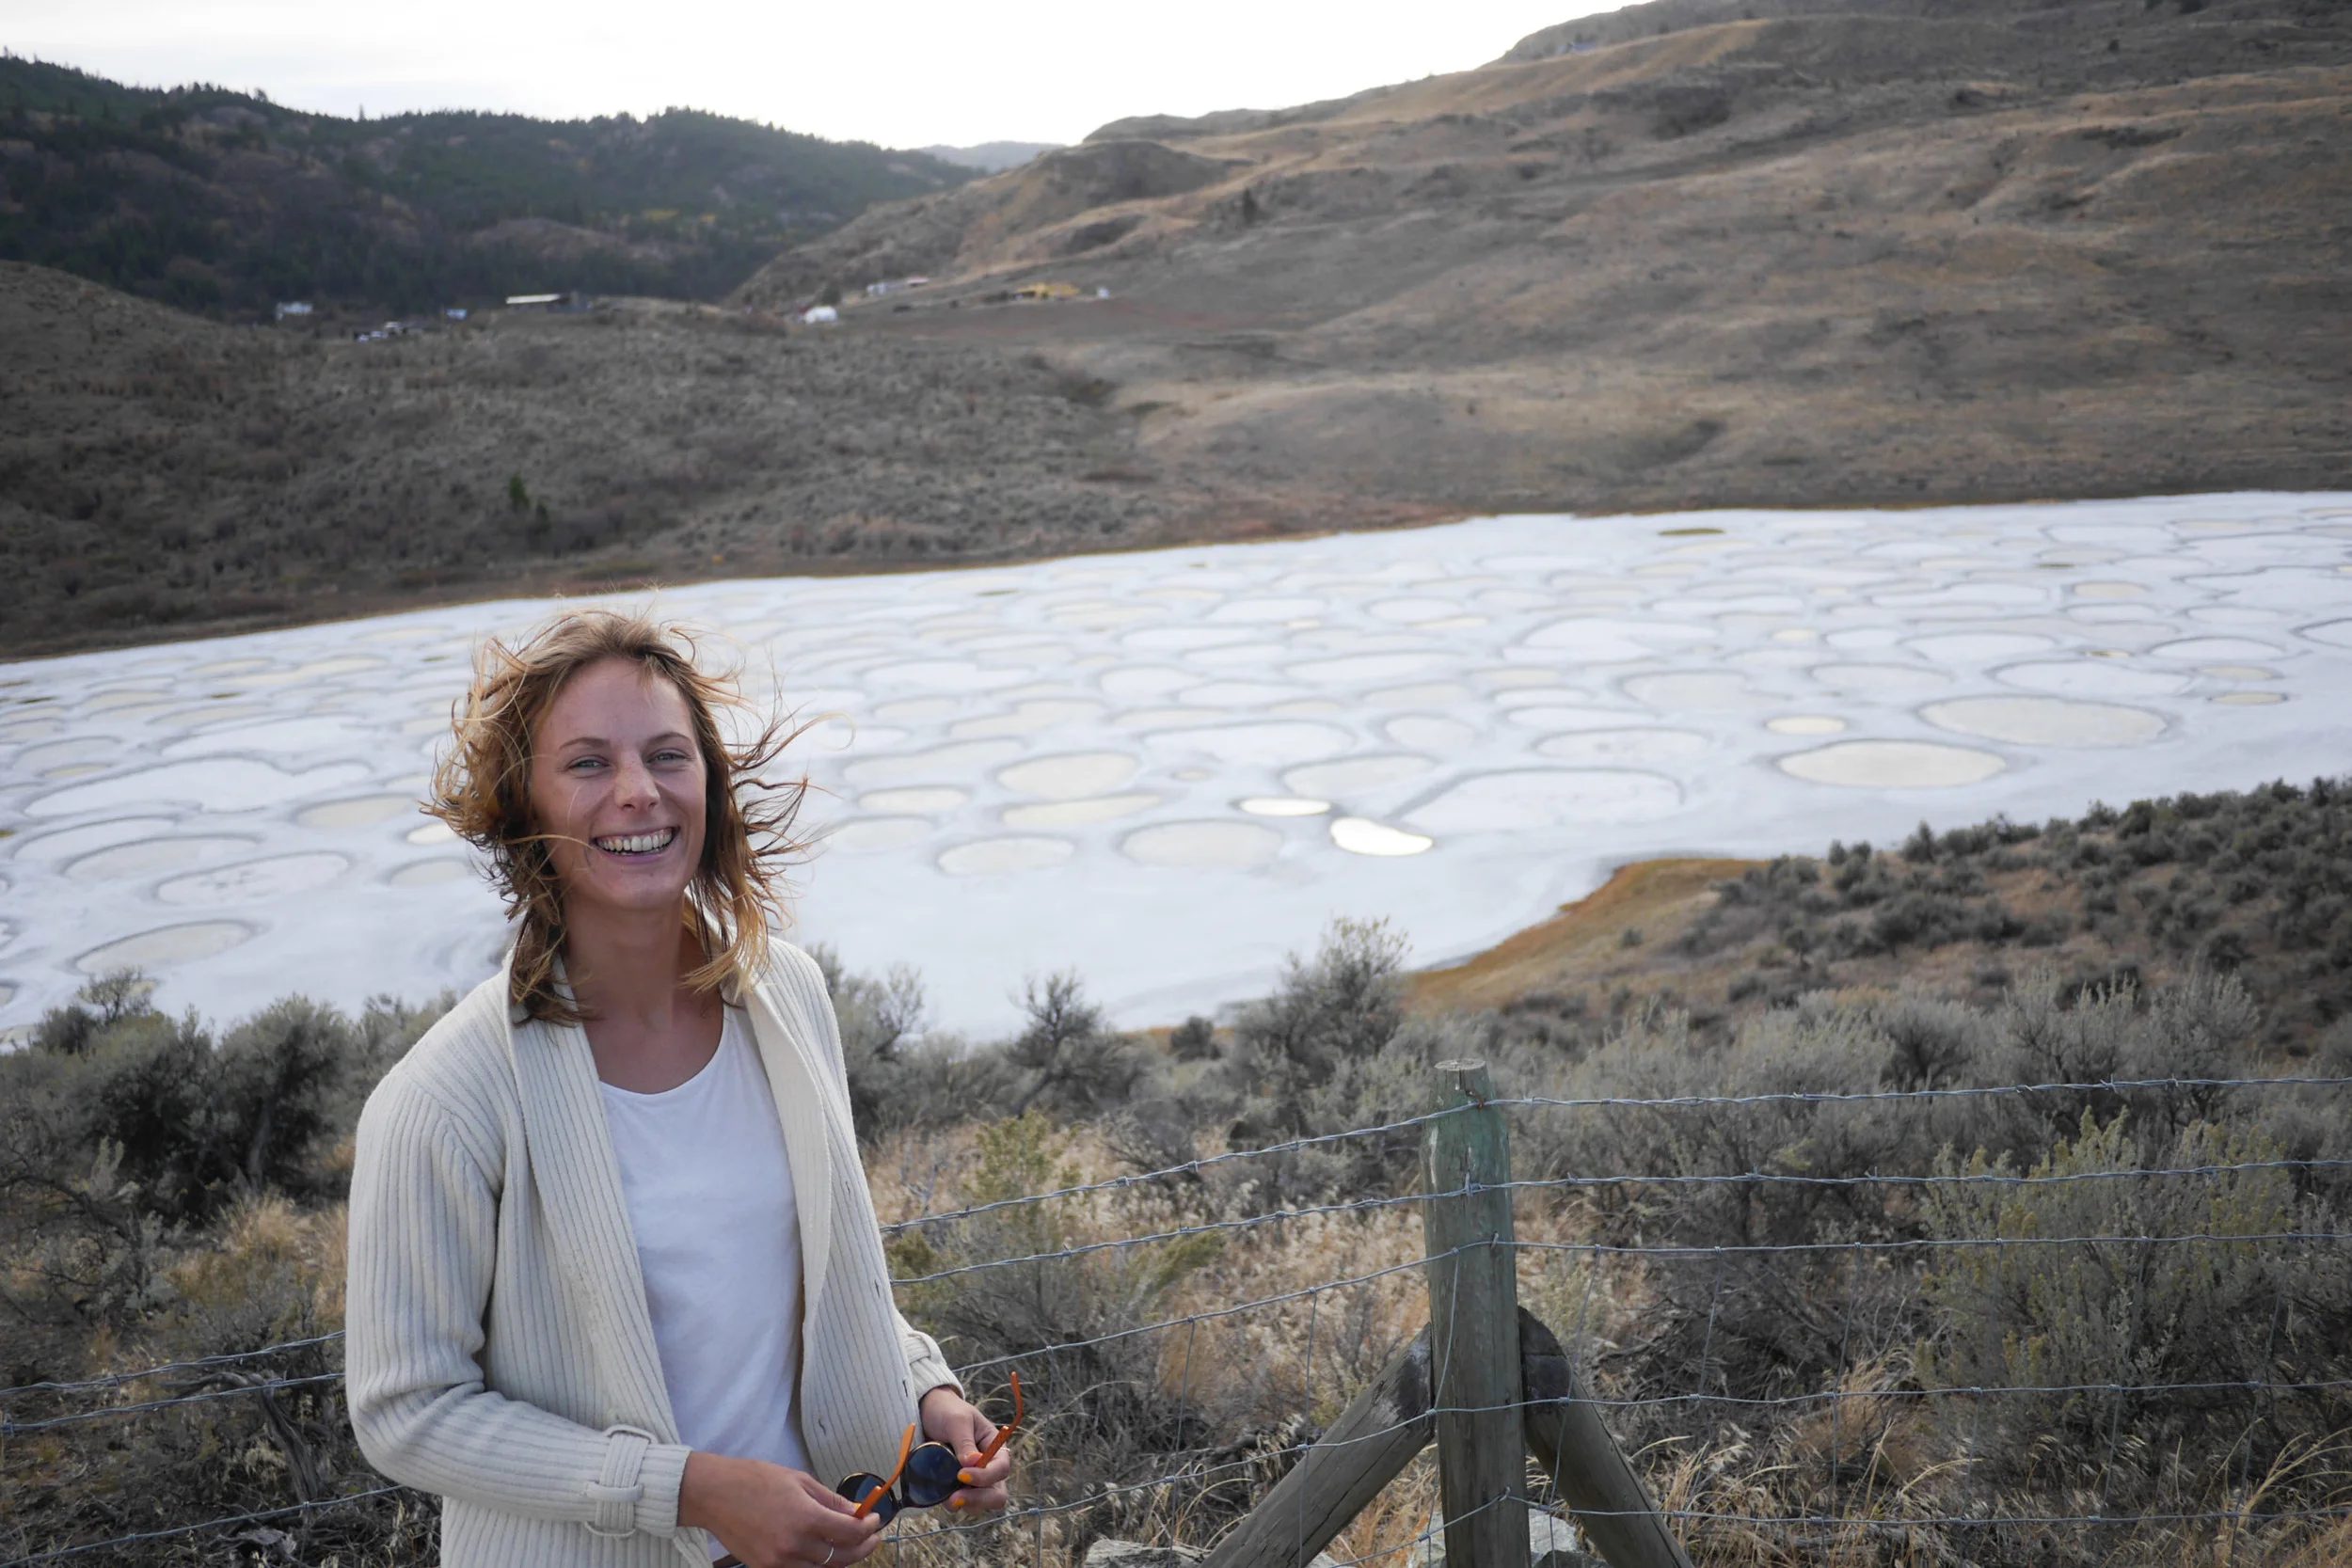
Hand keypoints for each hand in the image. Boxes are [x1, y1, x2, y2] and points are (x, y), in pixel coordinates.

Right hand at [679, 1452, 883, 1567]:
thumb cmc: (756, 1480)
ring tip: (850, 1544)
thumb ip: (830, 1500)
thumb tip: (855, 1511)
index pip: (850, 1533)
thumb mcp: (799, 1481)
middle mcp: (794, 1545)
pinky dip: (816, 1565)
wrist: (715, 1495)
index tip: (875, 1519)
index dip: (868, 1528)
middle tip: (871, 1536)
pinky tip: (823, 1551)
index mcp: (805, 1518)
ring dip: (841, 1559)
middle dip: (862, 1548)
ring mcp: (779, 1561)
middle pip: (841, 1557)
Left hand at [919, 1385, 1011, 1512]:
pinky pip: (960, 1504)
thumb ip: (965, 1442)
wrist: (926, 1413)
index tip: (961, 1474)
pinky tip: (939, 1495)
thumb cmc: (947, 1411)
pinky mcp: (956, 1488)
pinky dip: (950, 1503)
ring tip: (945, 1497)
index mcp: (995, 1448)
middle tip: (955, 1498)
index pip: (1001, 1469)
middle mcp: (988, 1468)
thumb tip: (972, 1463)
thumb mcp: (957, 1421)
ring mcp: (973, 1481)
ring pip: (979, 1505)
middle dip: (978, 1500)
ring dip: (964, 1503)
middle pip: (997, 1494)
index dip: (985, 1476)